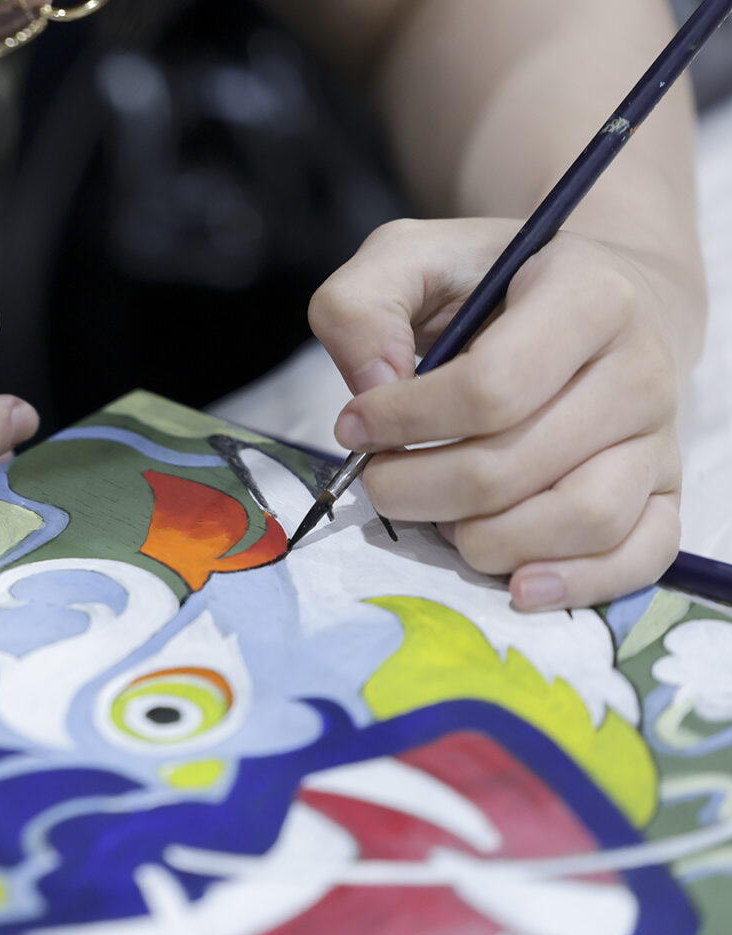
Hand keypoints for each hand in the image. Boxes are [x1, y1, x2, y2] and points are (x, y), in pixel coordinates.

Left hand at [310, 217, 704, 609]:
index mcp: (586, 295)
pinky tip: (516, 585)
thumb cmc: (490, 285)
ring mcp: (659, 435)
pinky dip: (576, 582)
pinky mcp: (666, 489)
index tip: (355, 425)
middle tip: (381, 482)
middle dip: (420, 489)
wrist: (596, 300)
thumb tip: (371, 391)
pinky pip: (640, 554)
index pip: (490, 387)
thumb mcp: (409, 261)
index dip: (407, 422)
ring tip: (439, 518)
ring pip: (580, 518)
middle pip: (516, 465)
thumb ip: (360, 306)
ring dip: (484, 539)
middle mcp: (640, 367)